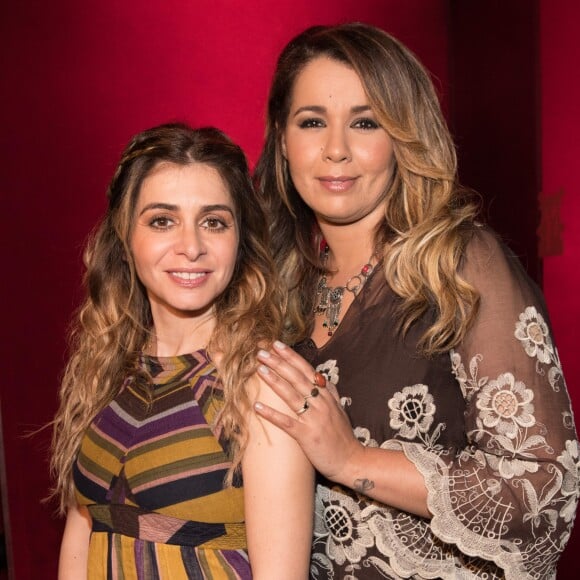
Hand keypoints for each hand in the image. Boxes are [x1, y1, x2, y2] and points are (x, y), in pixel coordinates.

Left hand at [255, 341, 361, 482]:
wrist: (352, 461)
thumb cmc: (343, 436)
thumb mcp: (339, 409)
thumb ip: (329, 392)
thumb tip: (322, 377)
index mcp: (327, 395)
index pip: (307, 370)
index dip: (291, 357)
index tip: (277, 345)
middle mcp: (321, 403)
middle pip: (297, 378)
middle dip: (279, 363)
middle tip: (261, 352)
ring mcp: (314, 419)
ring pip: (291, 395)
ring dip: (274, 381)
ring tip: (259, 369)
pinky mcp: (307, 436)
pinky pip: (286, 422)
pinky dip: (271, 414)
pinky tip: (257, 406)